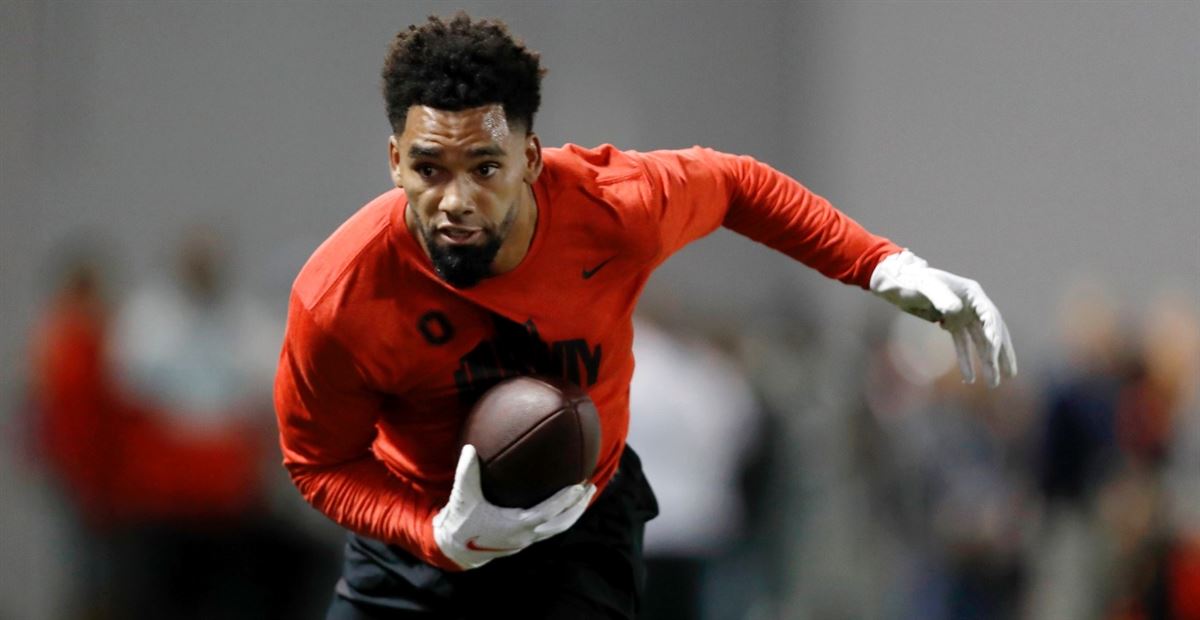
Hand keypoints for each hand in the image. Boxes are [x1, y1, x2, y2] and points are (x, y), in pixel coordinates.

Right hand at [432, 444, 595, 569]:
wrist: (456, 548)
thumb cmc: (461, 520)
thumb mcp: (462, 496)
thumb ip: (467, 472)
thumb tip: (470, 447)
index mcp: (514, 525)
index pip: (546, 514)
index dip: (564, 502)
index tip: (578, 486)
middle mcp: (524, 535)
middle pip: (560, 524)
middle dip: (577, 507)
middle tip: (590, 487)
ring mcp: (526, 540)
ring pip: (557, 529)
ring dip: (573, 513)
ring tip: (585, 495)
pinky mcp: (524, 540)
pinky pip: (550, 529)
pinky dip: (561, 517)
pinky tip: (565, 503)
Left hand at [870, 250, 1017, 386]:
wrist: (897, 281)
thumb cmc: (912, 280)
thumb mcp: (924, 285)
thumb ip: (939, 296)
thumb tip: (954, 310)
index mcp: (972, 293)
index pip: (989, 315)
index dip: (994, 332)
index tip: (995, 349)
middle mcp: (972, 305)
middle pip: (992, 331)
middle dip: (1001, 353)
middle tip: (1010, 374)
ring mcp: (962, 315)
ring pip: (979, 342)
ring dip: (987, 362)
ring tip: (994, 383)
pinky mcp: (951, 324)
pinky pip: (962, 345)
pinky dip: (965, 361)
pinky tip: (968, 378)